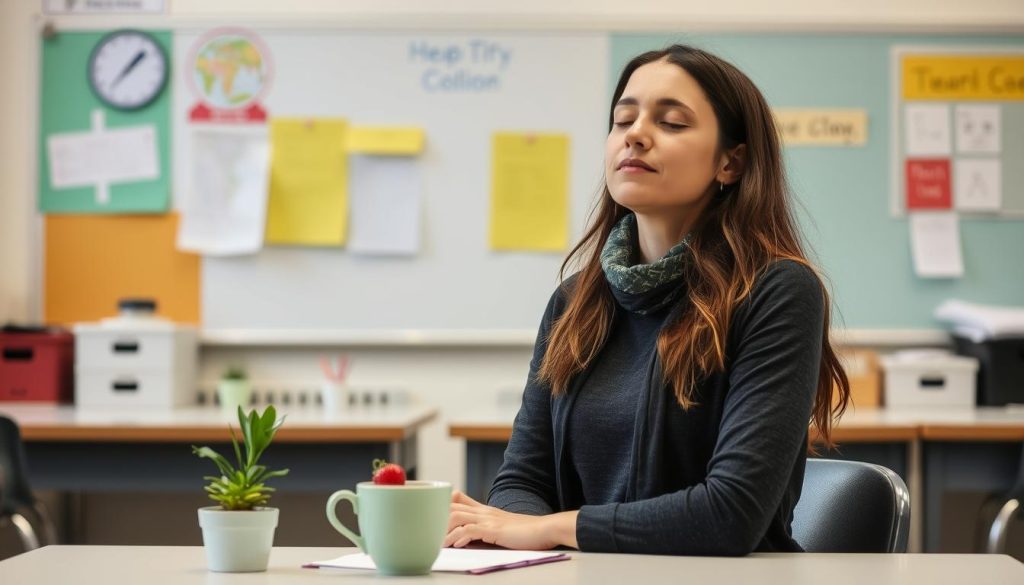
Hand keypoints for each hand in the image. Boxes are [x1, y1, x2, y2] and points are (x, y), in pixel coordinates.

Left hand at [445, 490, 577, 549]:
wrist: (546, 529)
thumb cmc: (527, 532)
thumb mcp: (503, 527)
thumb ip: (487, 529)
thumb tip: (469, 538)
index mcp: (485, 510)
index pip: (457, 498)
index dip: (442, 504)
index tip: (432, 516)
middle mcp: (484, 511)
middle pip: (451, 507)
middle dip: (436, 519)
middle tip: (428, 534)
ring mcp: (489, 519)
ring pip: (456, 517)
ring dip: (444, 531)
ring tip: (439, 544)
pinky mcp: (495, 530)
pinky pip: (470, 531)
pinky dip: (459, 537)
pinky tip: (456, 545)